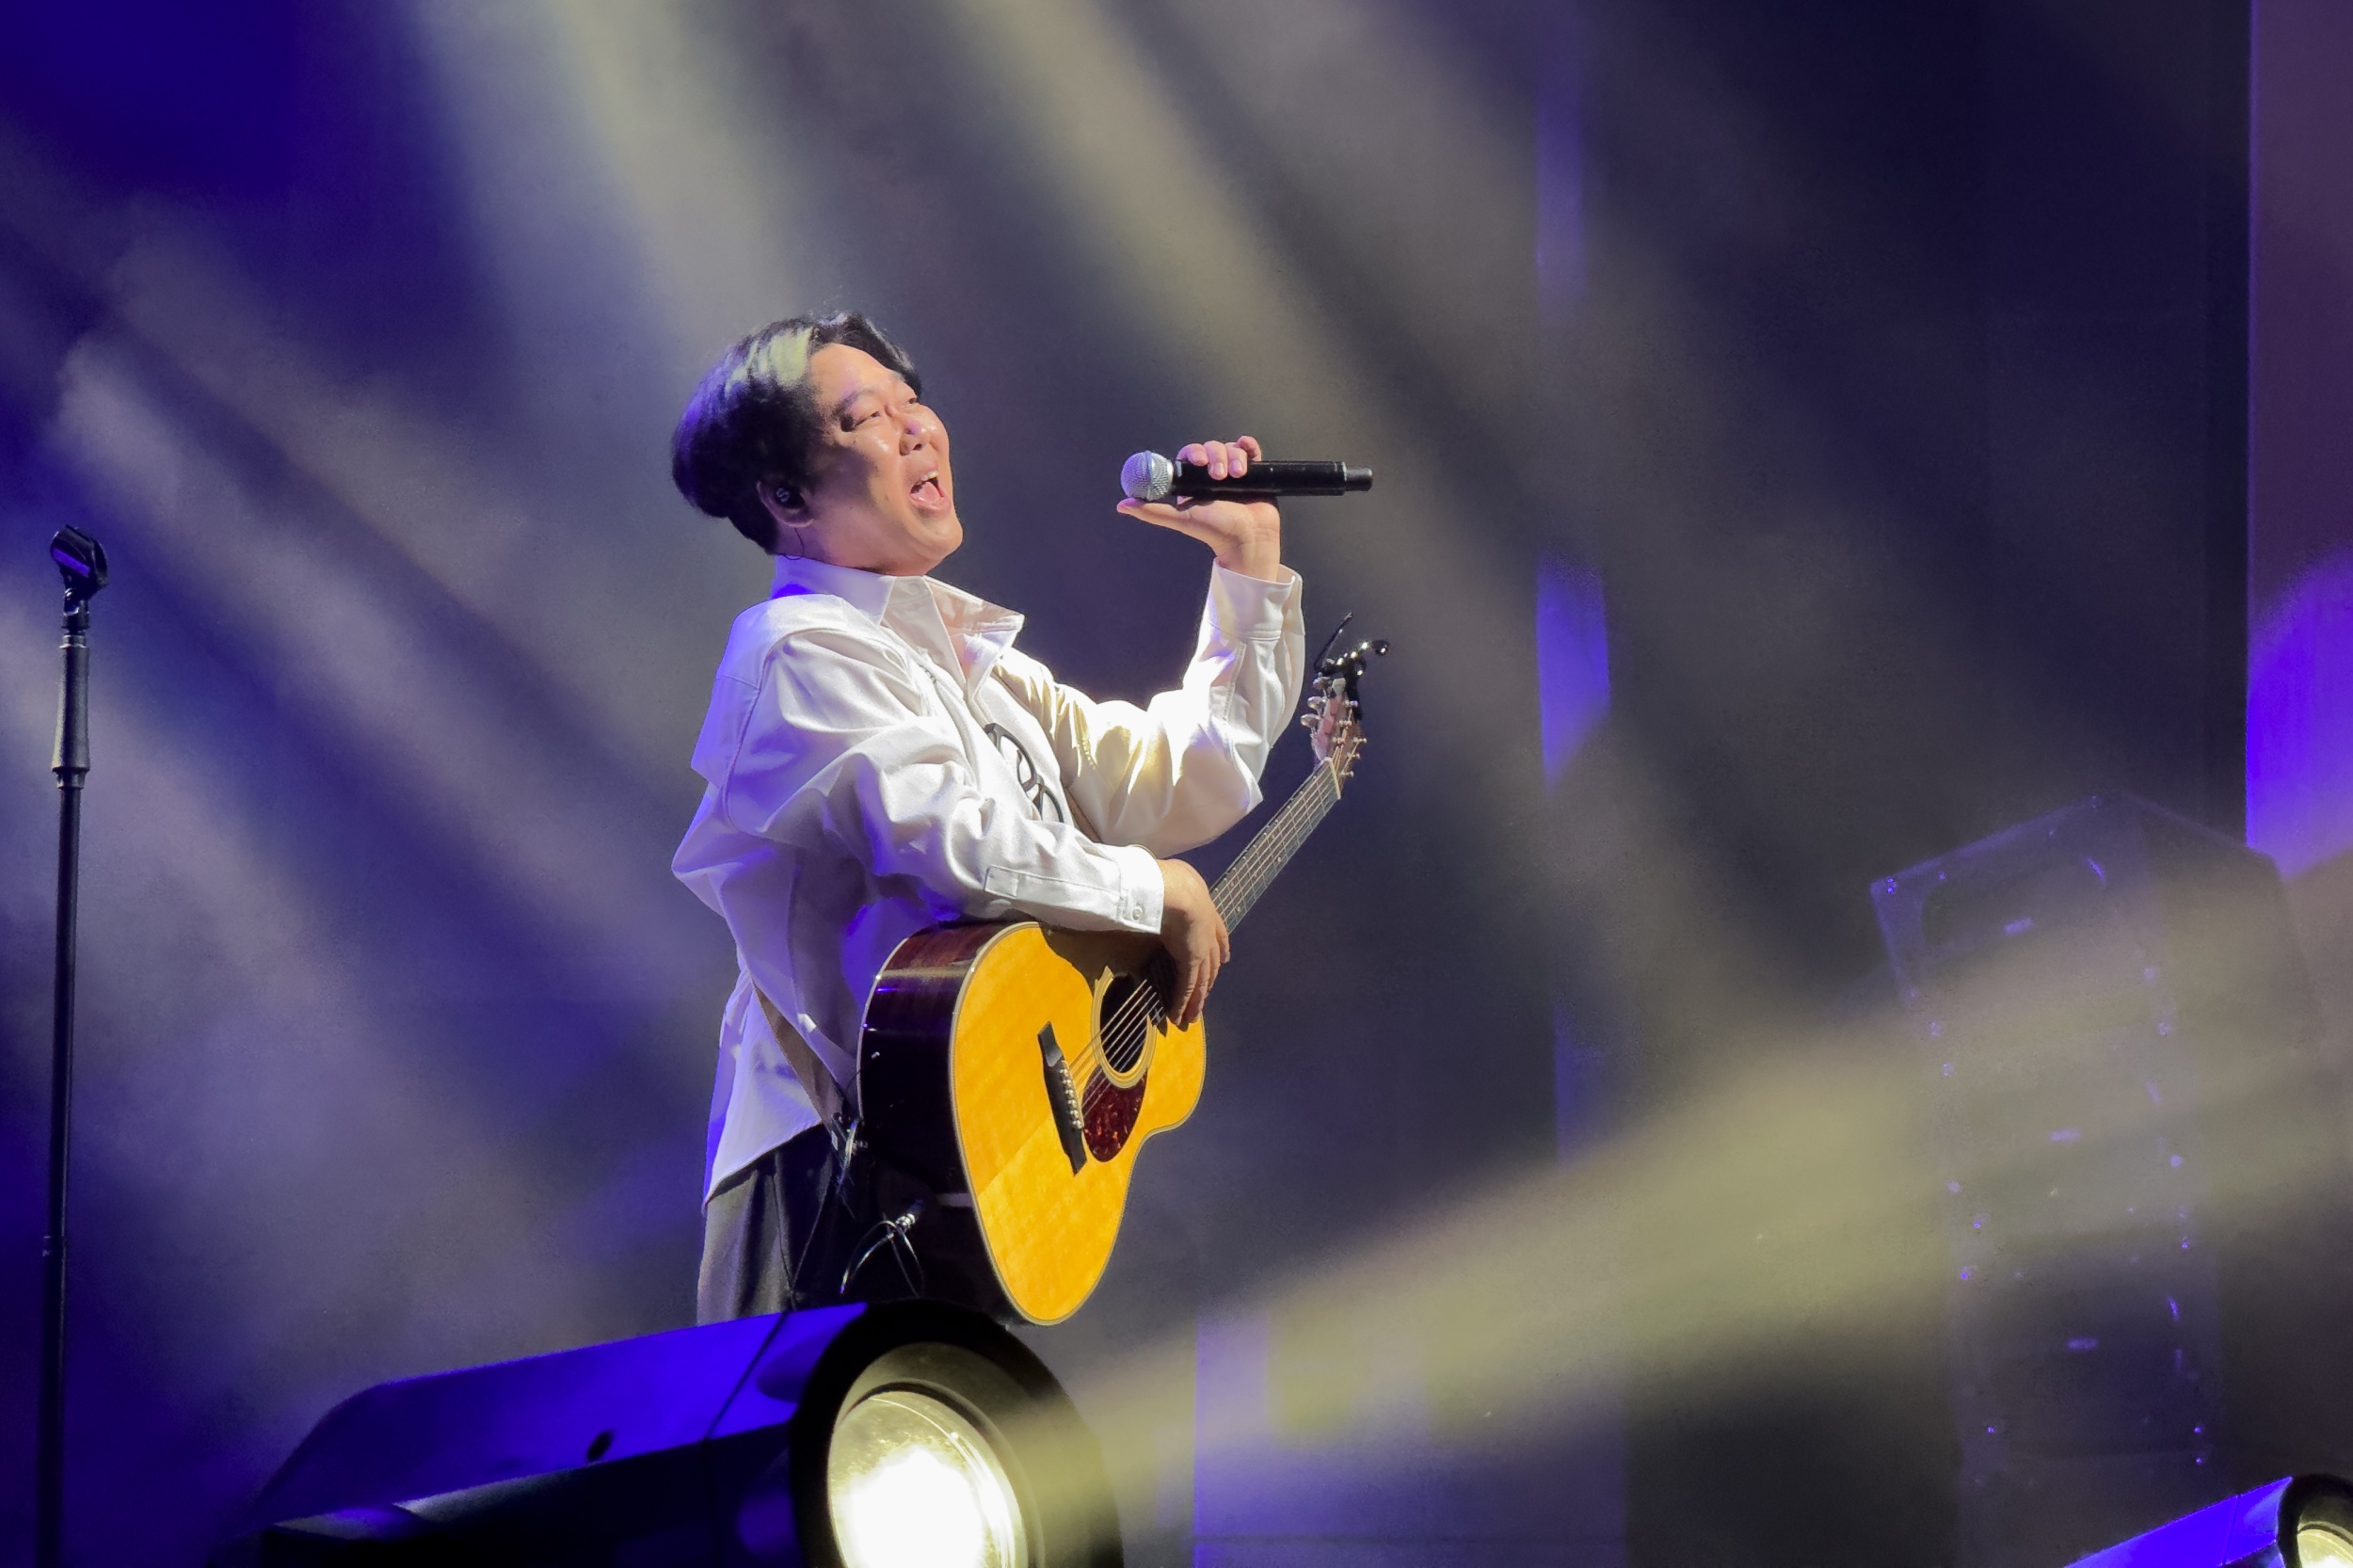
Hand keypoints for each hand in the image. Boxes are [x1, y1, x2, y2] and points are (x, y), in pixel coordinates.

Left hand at [1117, 436, 1283, 581]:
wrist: (1249, 540)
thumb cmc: (1216, 532)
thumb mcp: (1182, 519)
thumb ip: (1153, 512)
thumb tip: (1123, 505)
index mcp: (1195, 482)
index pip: (1191, 456)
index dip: (1194, 453)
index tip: (1198, 460)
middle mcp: (1213, 476)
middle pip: (1212, 449)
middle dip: (1216, 457)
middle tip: (1219, 475)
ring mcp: (1234, 473)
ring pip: (1231, 449)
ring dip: (1234, 457)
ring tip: (1237, 476)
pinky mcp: (1254, 473)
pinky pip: (1250, 451)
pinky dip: (1249, 446)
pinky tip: (1248, 449)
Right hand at [1155, 857, 1229, 1027]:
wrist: (1175, 891)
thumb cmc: (1170, 879)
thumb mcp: (1175, 877)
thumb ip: (1170, 883)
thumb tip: (1156, 879)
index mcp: (1206, 909)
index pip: (1219, 934)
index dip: (1222, 948)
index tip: (1225, 959)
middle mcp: (1208, 932)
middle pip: (1212, 962)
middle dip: (1209, 981)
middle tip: (1205, 996)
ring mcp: (1202, 949)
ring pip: (1202, 980)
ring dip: (1196, 1001)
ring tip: (1190, 1017)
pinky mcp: (1191, 962)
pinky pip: (1188, 987)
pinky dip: (1183, 1002)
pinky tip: (1178, 1015)